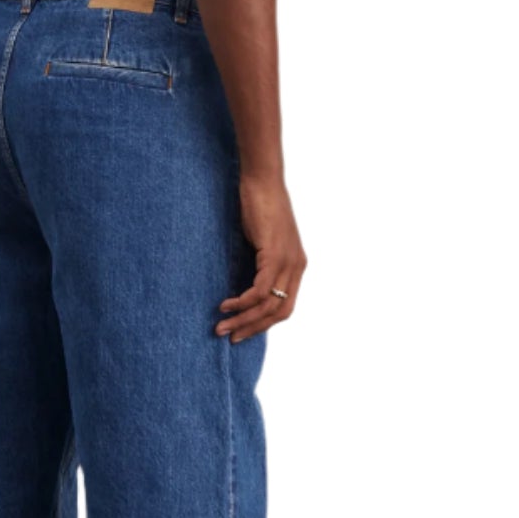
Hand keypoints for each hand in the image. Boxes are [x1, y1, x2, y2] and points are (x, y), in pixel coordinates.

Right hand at [216, 170, 305, 341]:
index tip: (242, 332)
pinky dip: (243, 302)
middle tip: (230, 336)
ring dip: (244, 320)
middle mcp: (297, 267)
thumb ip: (259, 263)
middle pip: (279, 313)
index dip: (263, 325)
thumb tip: (243, 283)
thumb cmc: (259, 207)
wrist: (262, 181)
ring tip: (221, 326)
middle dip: (253, 329)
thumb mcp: (262, 242)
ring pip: (269, 305)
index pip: (285, 308)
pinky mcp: (274, 254)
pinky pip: (260, 290)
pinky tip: (226, 305)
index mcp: (296, 266)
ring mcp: (288, 261)